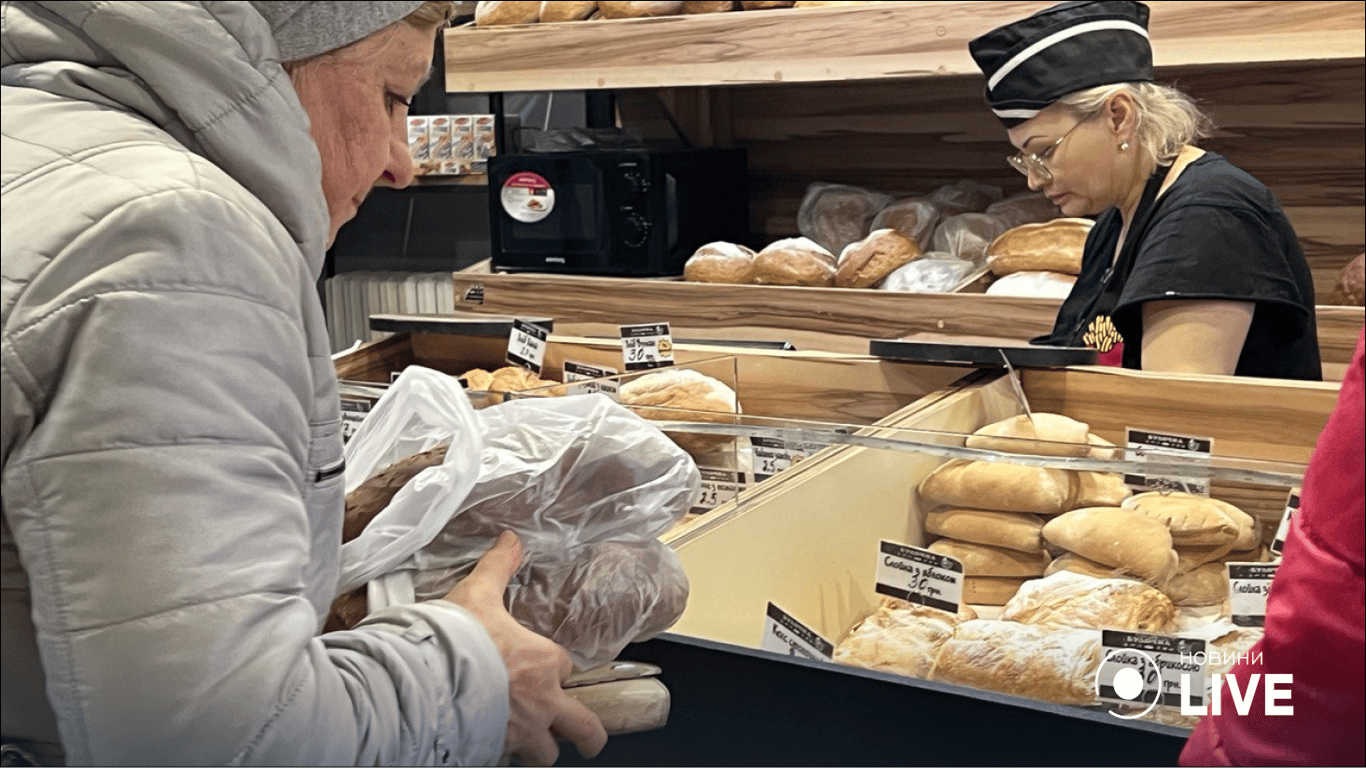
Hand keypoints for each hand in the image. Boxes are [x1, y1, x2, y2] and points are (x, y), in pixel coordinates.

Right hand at [444, 531, 608, 764]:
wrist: (424, 679)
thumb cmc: (454, 638)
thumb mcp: (477, 594)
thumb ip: (498, 567)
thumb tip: (510, 538)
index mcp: (543, 662)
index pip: (566, 667)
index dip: (556, 668)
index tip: (544, 668)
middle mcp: (541, 701)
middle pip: (583, 727)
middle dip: (587, 733)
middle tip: (586, 735)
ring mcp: (521, 732)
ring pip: (548, 754)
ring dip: (544, 749)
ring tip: (535, 745)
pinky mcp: (496, 750)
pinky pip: (509, 760)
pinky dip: (505, 753)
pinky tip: (494, 743)